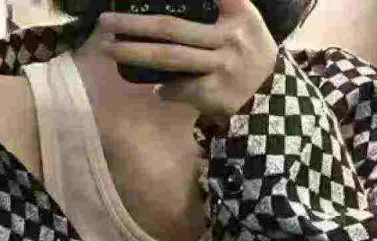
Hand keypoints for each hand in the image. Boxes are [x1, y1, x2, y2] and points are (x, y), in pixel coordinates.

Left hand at [97, 0, 278, 117]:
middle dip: (134, 24)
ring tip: (109, 48)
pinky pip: (178, 89)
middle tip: (105, 22)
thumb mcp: (244, 19)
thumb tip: (163, 31)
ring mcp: (220, 66)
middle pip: (171, 28)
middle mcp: (228, 36)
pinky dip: (164, 90)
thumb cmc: (250, 51)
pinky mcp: (214, 92)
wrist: (271, 95)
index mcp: (238, 11)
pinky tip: (156, 89)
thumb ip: (220, 6)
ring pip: (169, 58)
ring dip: (135, 53)